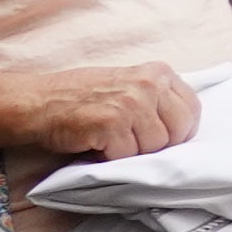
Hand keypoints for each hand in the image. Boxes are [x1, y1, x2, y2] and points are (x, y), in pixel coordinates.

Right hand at [0, 59, 208, 164]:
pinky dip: (111, 157)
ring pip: (154, 147)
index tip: (161, 137)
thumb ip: (157, 97)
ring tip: (110, 140)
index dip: (179, 131)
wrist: (39, 102)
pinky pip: (126, 156)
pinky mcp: (112, 124)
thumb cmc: (82, 96)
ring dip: (132, 152)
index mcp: (158, 73)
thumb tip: (182, 127)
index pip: (192, 110)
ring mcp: (132, 104)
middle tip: (132, 142)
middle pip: (178, 132)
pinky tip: (96, 145)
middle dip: (157, 145)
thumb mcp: (129, 83)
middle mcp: (149, 85)